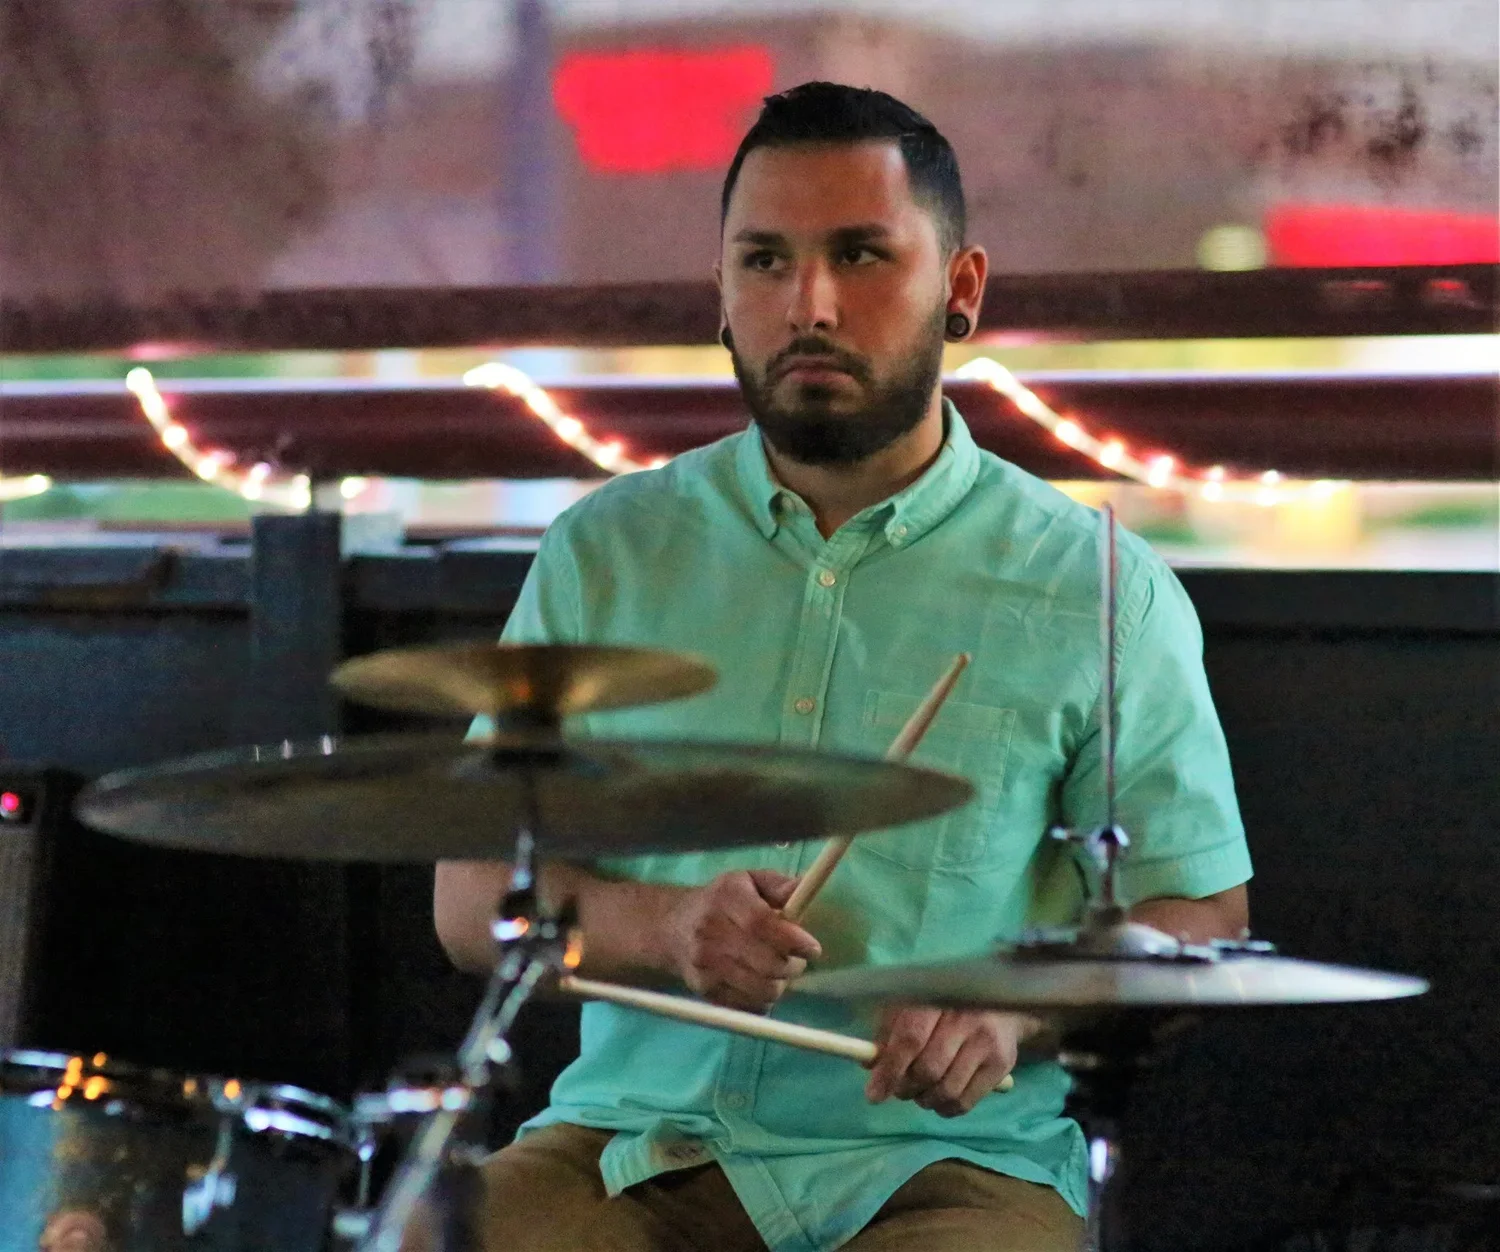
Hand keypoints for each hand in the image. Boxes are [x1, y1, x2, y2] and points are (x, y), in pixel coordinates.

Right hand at [660, 869, 821, 1012]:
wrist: (672, 928)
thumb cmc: (722, 902)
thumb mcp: (749, 881)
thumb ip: (780, 885)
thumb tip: (805, 889)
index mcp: (726, 898)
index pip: (761, 923)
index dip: (791, 939)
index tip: (812, 948)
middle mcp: (710, 931)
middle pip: (765, 962)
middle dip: (792, 966)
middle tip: (797, 960)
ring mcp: (705, 965)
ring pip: (760, 989)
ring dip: (780, 984)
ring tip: (778, 970)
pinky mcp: (704, 990)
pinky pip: (749, 1006)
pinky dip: (762, 999)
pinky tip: (759, 982)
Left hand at [864, 1007, 1034, 1116]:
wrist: (1000, 998)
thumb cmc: (946, 1001)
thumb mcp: (912, 1003)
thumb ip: (888, 1030)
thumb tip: (869, 1066)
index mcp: (936, 997)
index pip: (910, 1039)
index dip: (890, 1070)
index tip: (874, 1093)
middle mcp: (965, 1018)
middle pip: (928, 1069)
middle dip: (905, 1088)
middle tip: (899, 1090)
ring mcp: (986, 1042)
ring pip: (947, 1090)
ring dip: (925, 1100)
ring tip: (920, 1093)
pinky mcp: (1002, 1063)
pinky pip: (966, 1102)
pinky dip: (945, 1109)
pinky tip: (939, 1099)